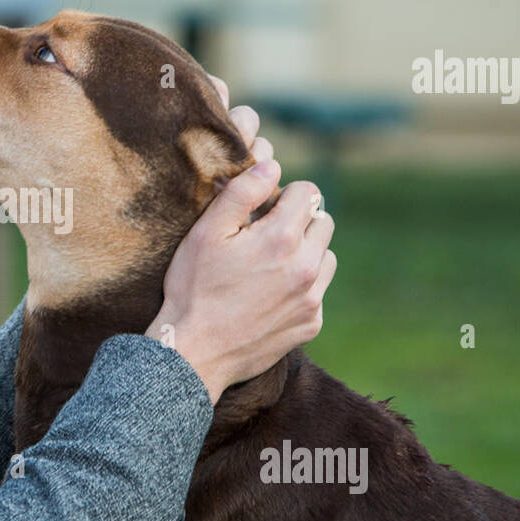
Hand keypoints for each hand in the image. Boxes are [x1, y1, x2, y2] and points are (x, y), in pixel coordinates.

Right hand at [145, 91, 336, 403]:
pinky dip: (301, 287)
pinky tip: (269, 295)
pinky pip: (317, 292)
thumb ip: (241, 193)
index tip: (262, 209)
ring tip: (270, 265)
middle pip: (323, 221)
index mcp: (281, 238)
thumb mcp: (205, 234)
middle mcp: (306, 267)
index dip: (283, 194)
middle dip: (299, 221)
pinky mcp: (311, 324)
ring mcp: (311, 298)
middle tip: (265, 235)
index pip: (308, 192)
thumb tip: (272, 166)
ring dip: (305, 252)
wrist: (194, 354)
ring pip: (326, 256)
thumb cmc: (193, 290)